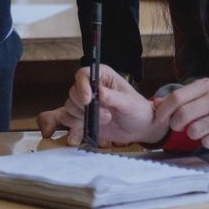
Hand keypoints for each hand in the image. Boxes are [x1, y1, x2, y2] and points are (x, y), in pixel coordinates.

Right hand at [37, 64, 165, 145]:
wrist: (140, 129)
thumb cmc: (138, 110)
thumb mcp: (130, 103)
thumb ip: (114, 97)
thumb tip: (99, 92)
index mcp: (102, 77)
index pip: (83, 74)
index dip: (82, 86)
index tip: (88, 100)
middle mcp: (90, 88)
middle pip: (73, 93)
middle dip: (85, 107)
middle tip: (106, 115)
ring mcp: (85, 105)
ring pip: (69, 108)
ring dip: (83, 118)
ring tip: (104, 122)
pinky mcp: (82, 120)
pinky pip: (67, 121)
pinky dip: (73, 128)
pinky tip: (81, 134)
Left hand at [150, 78, 208, 148]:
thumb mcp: (205, 96)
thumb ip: (182, 98)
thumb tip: (155, 104)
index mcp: (207, 86)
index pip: (177, 97)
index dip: (163, 110)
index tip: (159, 119)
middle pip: (183, 114)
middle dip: (175, 124)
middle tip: (177, 127)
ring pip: (194, 130)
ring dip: (191, 134)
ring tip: (198, 131)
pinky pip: (208, 142)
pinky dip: (206, 142)